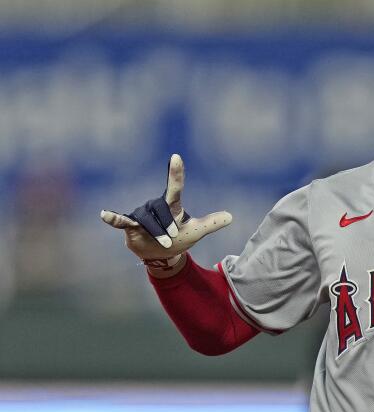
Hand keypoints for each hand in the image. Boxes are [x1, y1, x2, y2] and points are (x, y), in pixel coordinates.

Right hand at [100, 154, 231, 269]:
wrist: (160, 254)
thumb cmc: (179, 238)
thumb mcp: (196, 232)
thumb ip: (211, 223)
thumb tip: (231, 217)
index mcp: (173, 205)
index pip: (175, 186)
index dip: (175, 173)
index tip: (176, 157)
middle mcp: (156, 206)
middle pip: (161, 209)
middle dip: (168, 225)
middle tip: (174, 237)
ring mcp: (142, 215)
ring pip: (147, 220)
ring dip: (157, 232)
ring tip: (165, 243)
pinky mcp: (130, 225)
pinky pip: (122, 220)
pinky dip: (114, 218)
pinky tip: (104, 214)